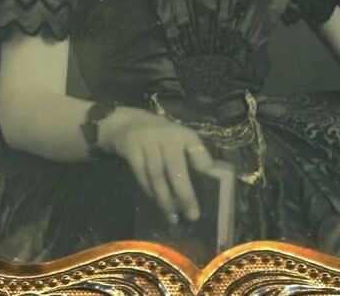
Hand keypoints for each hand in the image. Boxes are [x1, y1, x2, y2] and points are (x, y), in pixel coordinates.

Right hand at [98, 107, 213, 224]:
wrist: (131, 122)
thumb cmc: (163, 138)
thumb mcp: (180, 141)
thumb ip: (193, 158)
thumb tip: (206, 185)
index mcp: (183, 134)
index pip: (195, 148)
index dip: (202, 161)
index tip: (208, 176)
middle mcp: (167, 135)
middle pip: (175, 166)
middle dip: (185, 193)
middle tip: (192, 215)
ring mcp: (148, 141)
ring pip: (157, 174)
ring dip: (165, 198)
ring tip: (173, 217)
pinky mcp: (132, 148)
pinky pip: (141, 174)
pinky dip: (149, 191)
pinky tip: (156, 202)